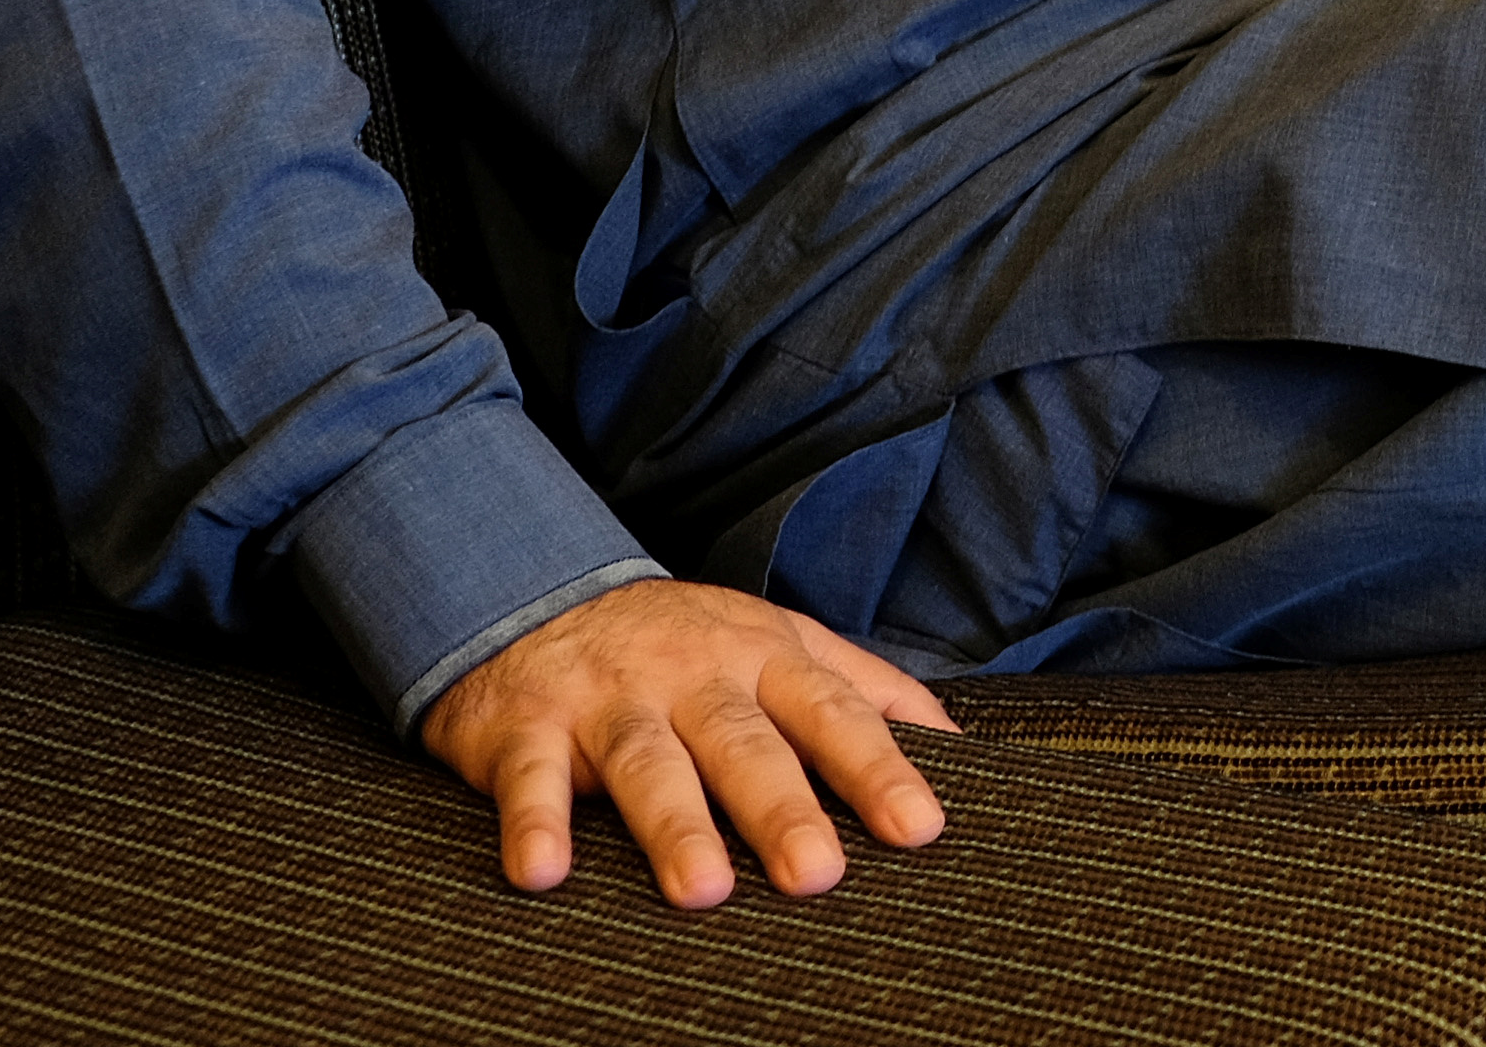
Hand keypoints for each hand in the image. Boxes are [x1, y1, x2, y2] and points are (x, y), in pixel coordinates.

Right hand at [420, 577, 954, 907]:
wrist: (540, 595)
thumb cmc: (684, 644)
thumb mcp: (781, 642)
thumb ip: (867, 690)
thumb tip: (959, 744)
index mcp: (763, 659)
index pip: (831, 714)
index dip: (876, 769)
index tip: (919, 827)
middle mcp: (691, 675)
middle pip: (743, 743)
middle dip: (780, 808)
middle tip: (817, 873)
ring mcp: (609, 698)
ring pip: (647, 763)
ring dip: (674, 827)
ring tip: (703, 890)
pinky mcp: (526, 725)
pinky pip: (529, 777)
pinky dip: (534, 822)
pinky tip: (545, 871)